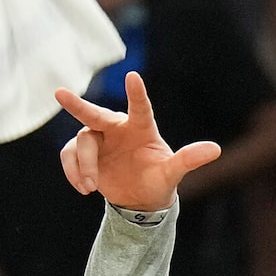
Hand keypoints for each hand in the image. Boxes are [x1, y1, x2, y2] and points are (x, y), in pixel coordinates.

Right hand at [53, 71, 220, 213]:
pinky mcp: (83, 152)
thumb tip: (216, 150)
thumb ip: (189, 159)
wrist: (138, 199)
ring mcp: (98, 139)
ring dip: (83, 165)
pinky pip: (69, 155)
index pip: (139, 107)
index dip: (136, 93)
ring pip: (81, 142)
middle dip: (78, 105)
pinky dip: (73, 172)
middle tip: (60, 94)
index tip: (133, 76)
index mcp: (140, 127)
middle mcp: (117, 128)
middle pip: (96, 113)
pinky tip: (85, 189)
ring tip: (92, 187)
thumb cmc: (157, 180)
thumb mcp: (172, 173)